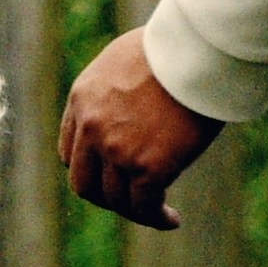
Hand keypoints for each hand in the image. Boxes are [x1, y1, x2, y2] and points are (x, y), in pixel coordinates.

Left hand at [58, 29, 218, 228]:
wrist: (197, 50)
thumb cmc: (175, 46)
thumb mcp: (125, 59)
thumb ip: (116, 88)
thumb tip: (131, 105)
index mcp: (82, 99)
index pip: (70, 151)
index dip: (91, 169)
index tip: (111, 175)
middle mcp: (92, 128)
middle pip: (84, 183)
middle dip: (105, 197)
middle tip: (129, 201)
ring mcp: (117, 150)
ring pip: (115, 199)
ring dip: (135, 211)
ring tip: (157, 213)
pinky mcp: (148, 167)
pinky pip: (144, 206)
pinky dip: (155, 218)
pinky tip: (171, 219)